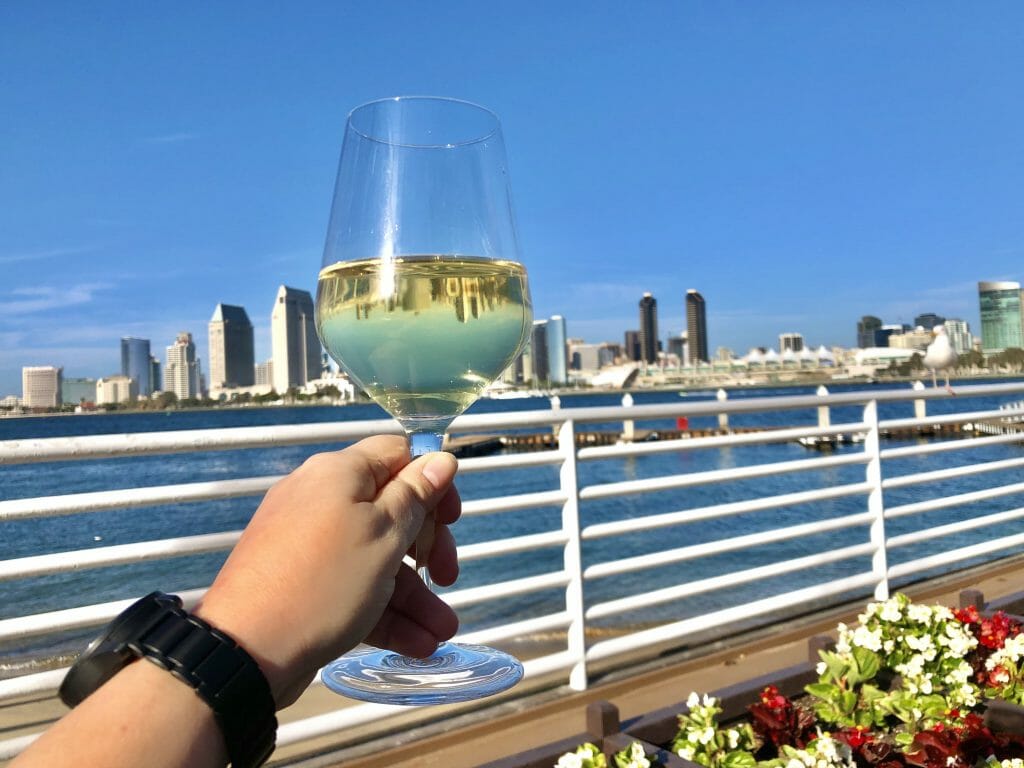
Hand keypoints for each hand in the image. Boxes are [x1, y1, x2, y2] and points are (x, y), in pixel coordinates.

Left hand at [193, 435, 460, 706]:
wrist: (245, 651)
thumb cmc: (324, 581)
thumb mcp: (384, 535)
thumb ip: (416, 495)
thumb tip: (440, 457)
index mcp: (340, 473)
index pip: (397, 454)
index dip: (432, 481)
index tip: (452, 518)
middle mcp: (320, 498)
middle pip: (390, 510)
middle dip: (427, 547)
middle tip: (447, 577)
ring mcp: (307, 543)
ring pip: (374, 557)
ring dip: (413, 593)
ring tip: (441, 632)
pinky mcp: (300, 583)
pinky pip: (351, 586)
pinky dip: (382, 610)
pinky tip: (417, 643)